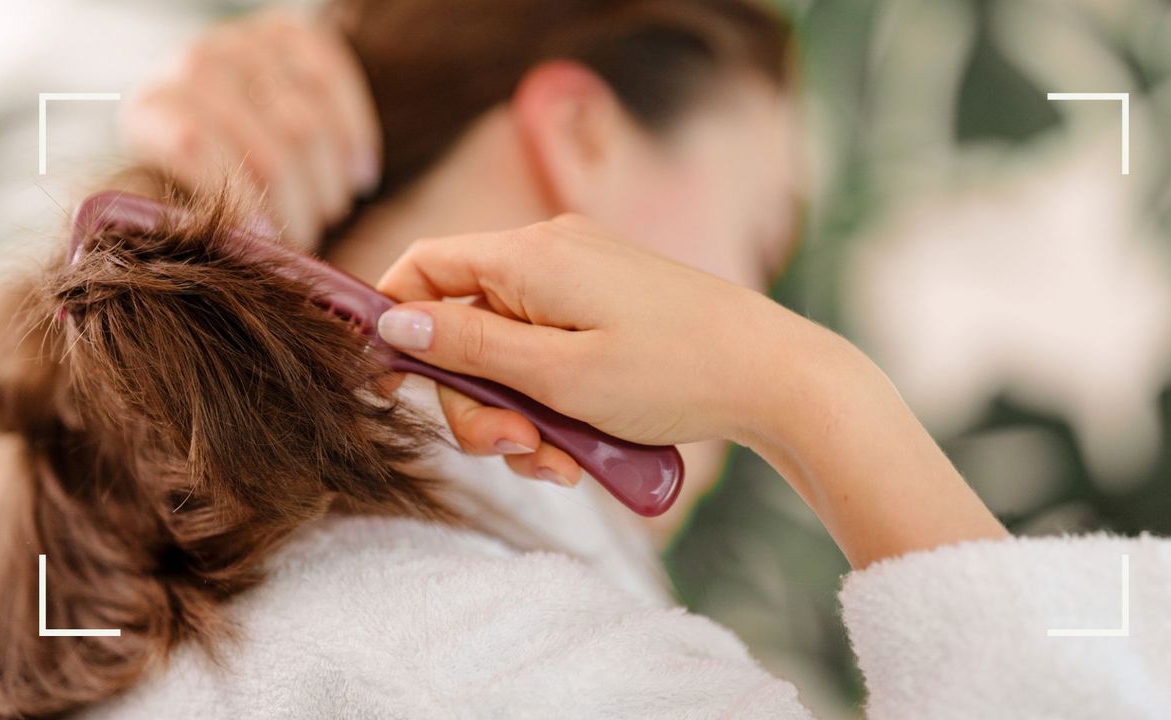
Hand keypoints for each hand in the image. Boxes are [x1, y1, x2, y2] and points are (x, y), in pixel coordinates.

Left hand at [121, 10, 378, 250]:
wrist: (228, 118)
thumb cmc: (208, 182)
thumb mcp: (187, 202)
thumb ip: (206, 225)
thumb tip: (249, 263)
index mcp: (152, 110)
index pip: (197, 147)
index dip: (241, 202)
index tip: (269, 241)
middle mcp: (193, 63)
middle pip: (267, 145)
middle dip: (298, 205)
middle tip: (309, 236)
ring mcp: (244, 41)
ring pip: (307, 122)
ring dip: (329, 182)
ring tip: (330, 209)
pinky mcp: (292, 31)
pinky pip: (336, 83)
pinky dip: (356, 138)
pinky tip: (360, 175)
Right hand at [377, 216, 1005, 567]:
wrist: (776, 376)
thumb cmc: (671, 374)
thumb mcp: (557, 373)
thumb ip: (470, 346)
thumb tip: (394, 321)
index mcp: (531, 256)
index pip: (425, 264)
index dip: (395, 319)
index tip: (394, 385)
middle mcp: (552, 255)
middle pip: (467, 322)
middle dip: (475, 397)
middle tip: (511, 450)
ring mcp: (584, 279)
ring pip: (510, 349)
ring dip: (518, 413)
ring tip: (559, 463)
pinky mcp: (610, 307)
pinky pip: (552, 352)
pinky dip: (553, 402)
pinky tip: (580, 451)